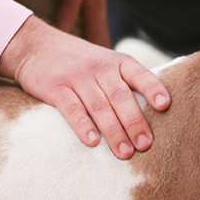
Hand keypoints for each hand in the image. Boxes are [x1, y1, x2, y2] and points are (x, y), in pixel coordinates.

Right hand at [0, 15, 169, 158]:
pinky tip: (92, 141)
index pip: (139, 74)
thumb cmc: (78, 61)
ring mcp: (76, 76)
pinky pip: (72, 108)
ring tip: (124, 153)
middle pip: (120, 96)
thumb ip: (123, 83)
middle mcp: (98, 67)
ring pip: (99, 106)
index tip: (164, 106)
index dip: (152, 89)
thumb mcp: (103, 62)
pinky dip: (83, 125)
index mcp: (116, 62)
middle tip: (145, 146)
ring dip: (113, 131)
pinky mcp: (55, 87)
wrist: (35, 46)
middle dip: (134, 122)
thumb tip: (150, 117)